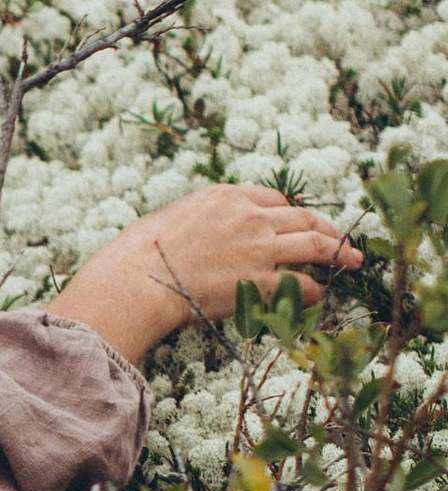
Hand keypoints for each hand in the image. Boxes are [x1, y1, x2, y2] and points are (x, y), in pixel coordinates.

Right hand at [47, 185, 360, 366]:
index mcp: (227, 197)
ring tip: (353, 261)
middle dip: (327, 228)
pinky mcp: (261, 280)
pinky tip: (320, 294)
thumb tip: (195, 231)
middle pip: (304, 217)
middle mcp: (251, 217)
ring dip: (339, 253)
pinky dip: (315, 288)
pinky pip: (302, 282)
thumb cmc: (139, 252)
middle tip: (340, 240)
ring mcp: (260, 248)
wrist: (137, 278)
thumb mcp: (171, 218)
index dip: (292, 213)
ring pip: (315, 243)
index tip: (299, 223)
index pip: (275, 199)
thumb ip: (197, 220)